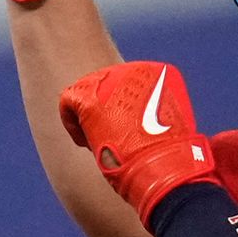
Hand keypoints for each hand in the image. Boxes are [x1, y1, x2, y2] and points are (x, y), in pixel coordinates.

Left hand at [59, 62, 216, 229]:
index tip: (129, 133)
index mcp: (159, 73)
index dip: (126, 111)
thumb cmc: (169, 157)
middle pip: (107, 86)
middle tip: (112, 140)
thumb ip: (151, 113)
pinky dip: (71, 123)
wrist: (163, 167)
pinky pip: (68, 101)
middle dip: (107, 113)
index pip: (130, 85)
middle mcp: (136, 69)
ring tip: (99, 145)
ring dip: (90, 119)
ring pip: (87, 91)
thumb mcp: (167, 125)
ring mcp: (111, 81)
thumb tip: (135, 122)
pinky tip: (84, 142)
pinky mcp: (89, 96)